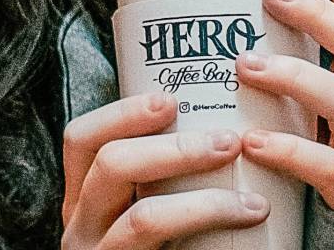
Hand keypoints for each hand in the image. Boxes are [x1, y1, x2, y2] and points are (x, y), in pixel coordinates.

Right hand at [60, 92, 269, 248]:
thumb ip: (163, 178)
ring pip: (144, 220)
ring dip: (205, 203)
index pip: (81, 139)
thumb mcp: (144, 211)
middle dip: (175, 148)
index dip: (122, 112)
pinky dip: (210, 235)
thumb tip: (228, 125)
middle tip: (229, 143)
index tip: (171, 99)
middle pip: (110, 166)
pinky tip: (251, 229)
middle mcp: (80, 229)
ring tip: (253, 203)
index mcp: (83, 199)